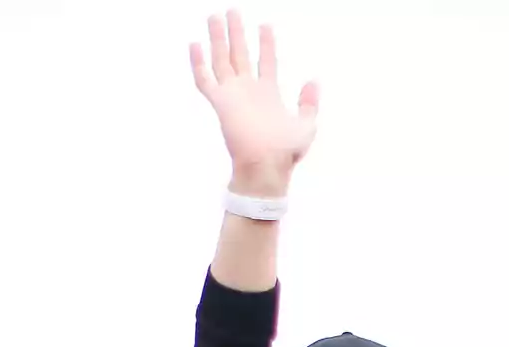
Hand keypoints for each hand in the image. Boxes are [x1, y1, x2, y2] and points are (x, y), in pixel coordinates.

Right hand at [190, 9, 319, 195]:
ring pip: (222, 60)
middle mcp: (248, 92)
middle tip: (232, 12)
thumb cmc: (286, 152)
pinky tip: (195, 45)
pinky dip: (198, 63)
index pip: (266, 62)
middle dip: (236, 33)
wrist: (267, 168)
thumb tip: (312, 81)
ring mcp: (233, 96)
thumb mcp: (306, 125)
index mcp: (268, 95)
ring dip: (218, 39)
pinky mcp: (220, 103)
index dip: (266, 44)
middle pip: (240, 55)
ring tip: (214, 16)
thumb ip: (308, 102)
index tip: (265, 25)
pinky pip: (205, 80)